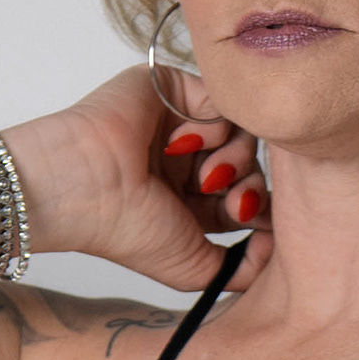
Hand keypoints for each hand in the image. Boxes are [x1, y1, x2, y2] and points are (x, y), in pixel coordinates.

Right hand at [13, 61, 268, 292]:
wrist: (84, 188)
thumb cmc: (124, 230)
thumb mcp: (194, 269)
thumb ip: (242, 269)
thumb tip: (274, 246)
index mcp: (190, 201)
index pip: (246, 195)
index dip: (257, 207)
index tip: (247, 219)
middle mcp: (188, 161)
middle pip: (251, 163)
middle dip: (249, 186)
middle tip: (231, 202)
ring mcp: (182, 124)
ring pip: (244, 130)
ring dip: (234, 157)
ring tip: (205, 176)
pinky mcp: (176, 89)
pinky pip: (224, 99)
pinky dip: (214, 125)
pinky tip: (183, 144)